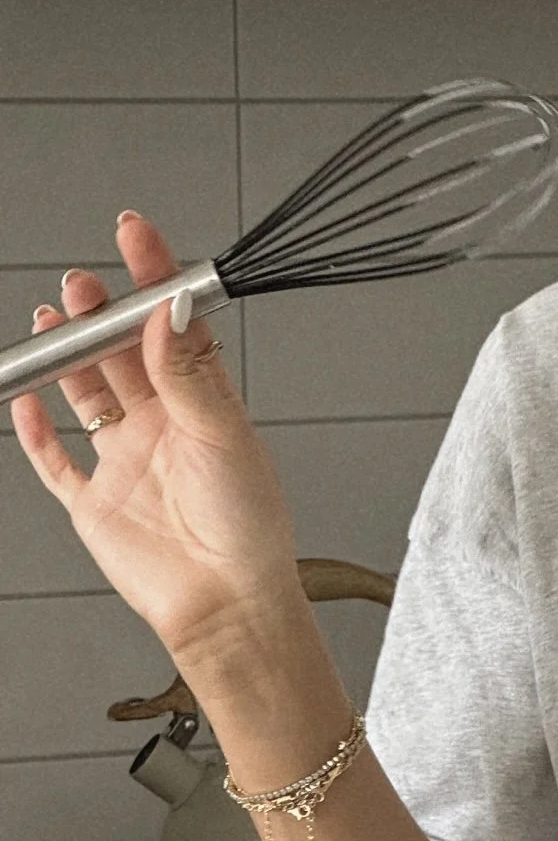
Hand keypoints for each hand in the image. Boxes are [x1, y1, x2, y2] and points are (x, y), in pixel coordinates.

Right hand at [10, 213, 303, 669]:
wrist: (225, 605)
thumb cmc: (247, 531)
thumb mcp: (224, 437)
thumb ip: (190, 375)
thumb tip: (170, 309)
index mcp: (204, 406)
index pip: (172, 327)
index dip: (154, 279)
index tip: (137, 234)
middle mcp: (164, 427)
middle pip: (122, 354)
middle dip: (101, 313)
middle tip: (85, 284)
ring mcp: (125, 461)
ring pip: (86, 394)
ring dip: (68, 356)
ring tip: (55, 316)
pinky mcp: (94, 502)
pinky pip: (56, 459)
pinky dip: (36, 427)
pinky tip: (26, 394)